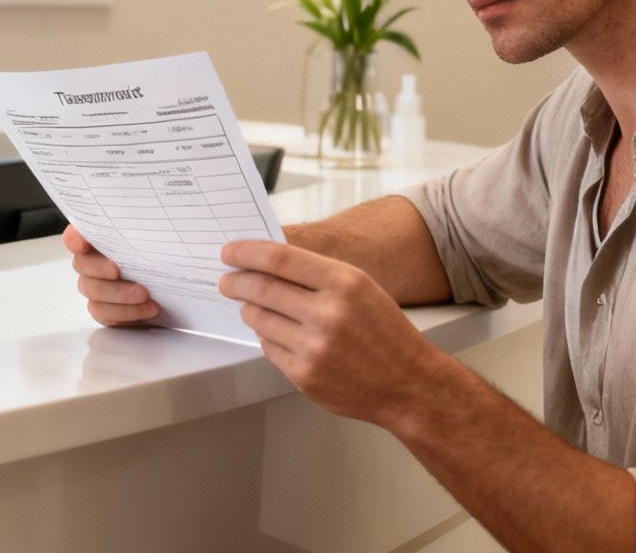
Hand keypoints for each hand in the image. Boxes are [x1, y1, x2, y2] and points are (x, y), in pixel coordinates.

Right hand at [65, 224, 161, 325]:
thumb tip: (148, 214)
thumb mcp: (158, 235)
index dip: (74, 239)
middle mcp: (92, 262)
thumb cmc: (161, 254)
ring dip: (119, 294)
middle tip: (118, 271)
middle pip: (82, 264)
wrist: (172, 282)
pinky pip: (106, 314)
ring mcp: (96, 287)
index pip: (75, 235)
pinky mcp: (105, 310)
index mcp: (99, 238)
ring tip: (145, 295)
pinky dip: (128, 313)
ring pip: (93, 292)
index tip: (81, 244)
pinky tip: (148, 308)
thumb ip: (145, 227)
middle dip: (99, 268)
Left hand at [219, 240, 433, 428]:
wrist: (408, 384)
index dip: (247, 252)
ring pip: (258, 319)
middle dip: (236, 282)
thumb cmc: (384, 333)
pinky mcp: (304, 375)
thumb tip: (267, 263)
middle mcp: (327, 313)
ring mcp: (314, 347)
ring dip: (249, 310)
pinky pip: (268, 347)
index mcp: (344, 282)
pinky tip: (275, 333)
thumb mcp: (360, 288)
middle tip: (227, 281)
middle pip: (261, 288)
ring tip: (251, 307)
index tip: (229, 252)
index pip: (279, 258)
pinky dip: (266, 337)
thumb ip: (317, 274)